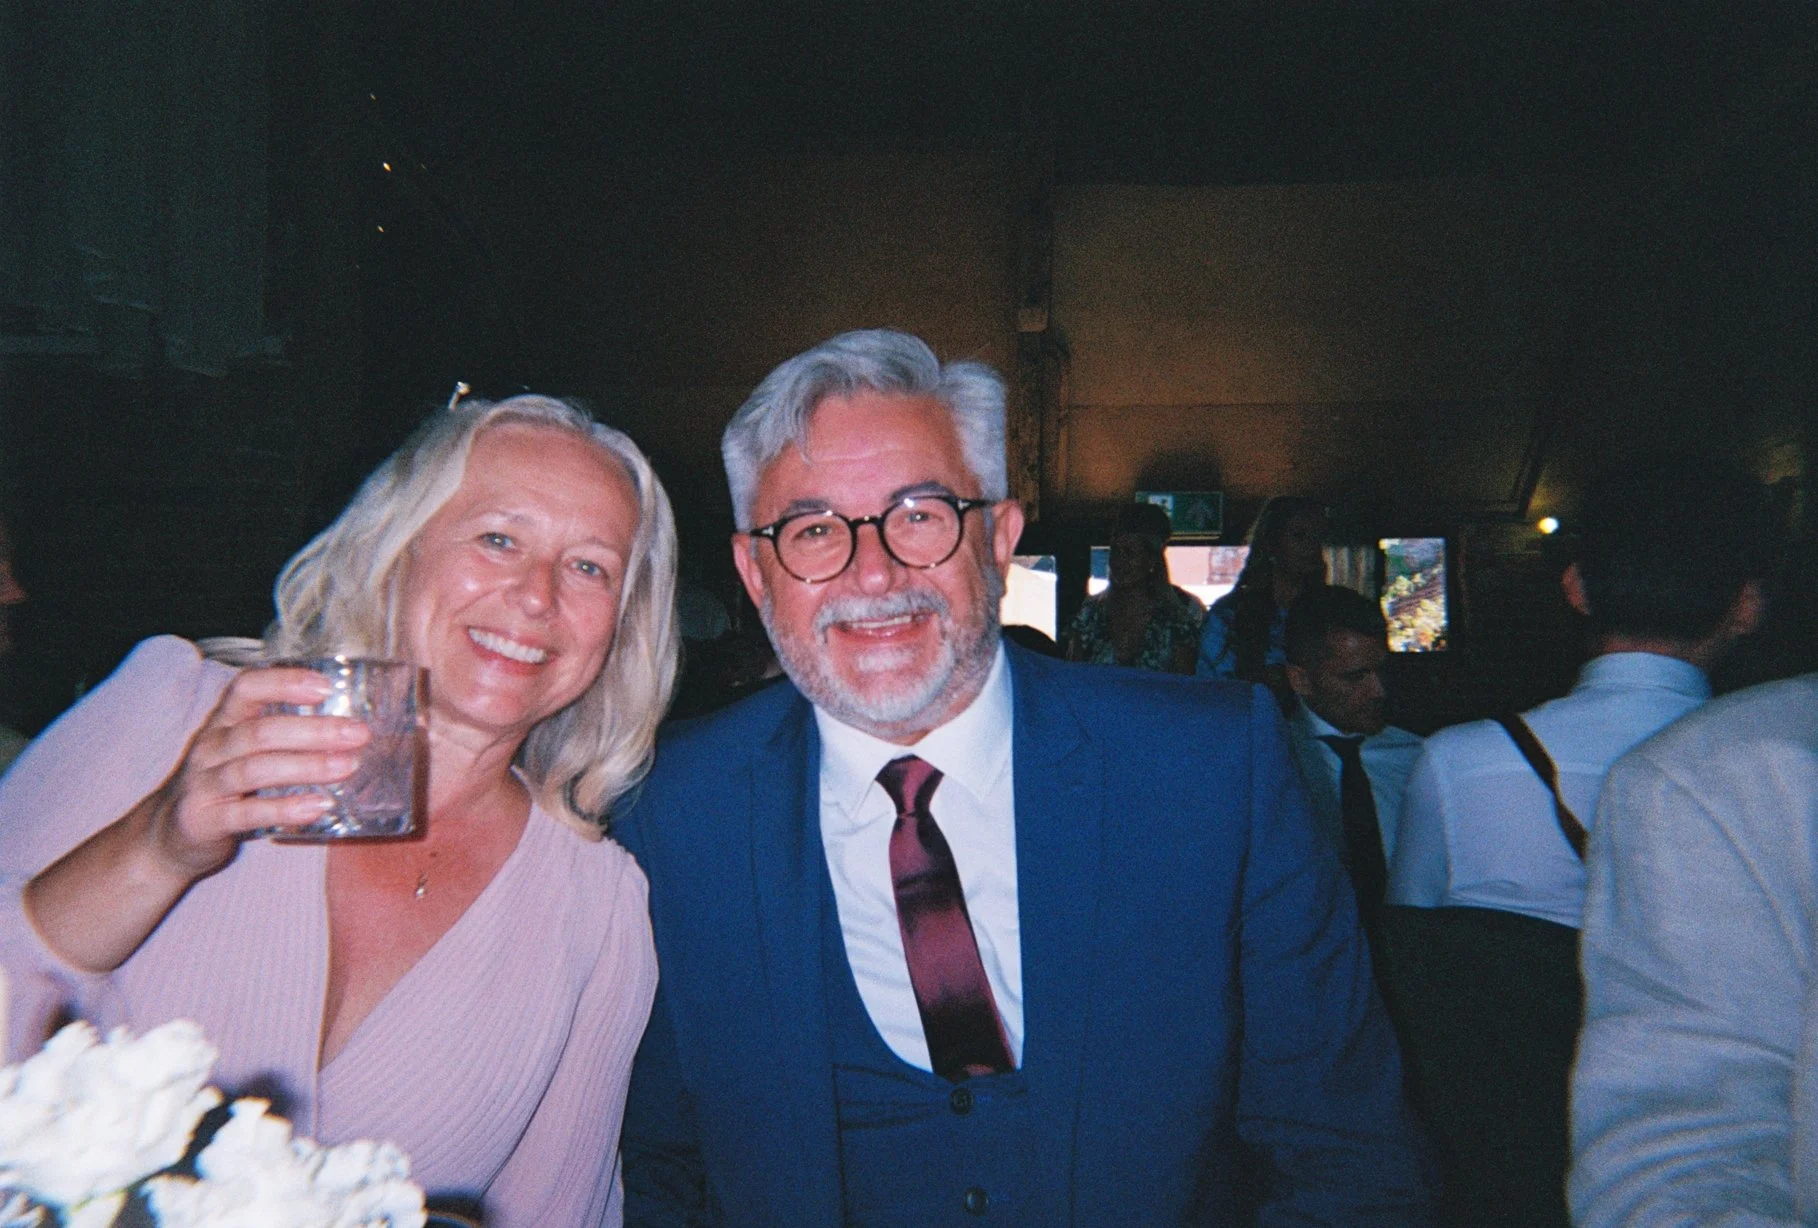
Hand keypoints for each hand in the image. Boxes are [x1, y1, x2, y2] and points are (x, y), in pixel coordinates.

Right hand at [147, 666, 371, 878]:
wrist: (165, 837)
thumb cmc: (220, 787)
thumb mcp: (241, 752)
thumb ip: (281, 736)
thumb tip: (348, 726)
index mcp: (222, 723)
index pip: (246, 688)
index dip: (284, 682)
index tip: (326, 687)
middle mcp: (210, 748)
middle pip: (261, 731)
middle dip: (314, 729)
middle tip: (358, 733)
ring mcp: (204, 784)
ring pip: (255, 768)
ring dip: (306, 765)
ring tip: (347, 766)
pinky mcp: (205, 820)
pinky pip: (247, 813)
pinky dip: (285, 808)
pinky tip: (319, 805)